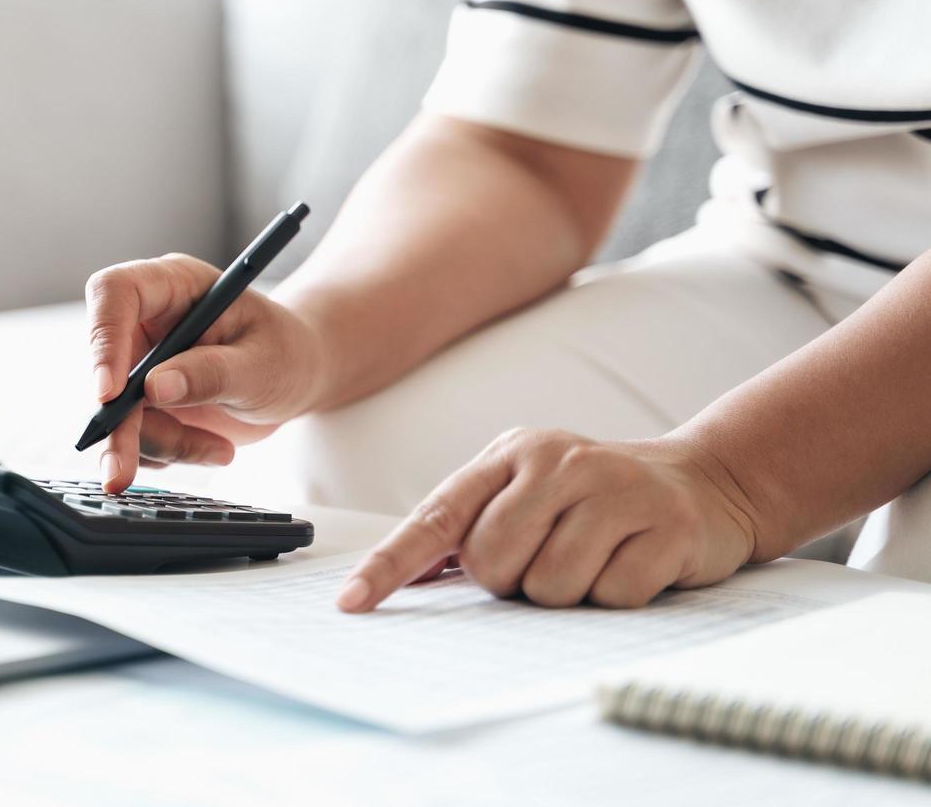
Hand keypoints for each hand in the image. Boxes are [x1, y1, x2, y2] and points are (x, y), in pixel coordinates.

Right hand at [85, 253, 326, 491]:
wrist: (297, 375)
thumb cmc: (286, 352)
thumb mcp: (262, 363)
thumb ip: (212, 373)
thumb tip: (155, 387)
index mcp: (173, 285)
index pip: (114, 292)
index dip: (102, 340)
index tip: (109, 394)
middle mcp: (146, 321)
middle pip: (104, 366)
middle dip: (119, 424)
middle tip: (123, 471)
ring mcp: (141, 363)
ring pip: (118, 413)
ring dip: (162, 443)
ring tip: (219, 449)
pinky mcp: (144, 401)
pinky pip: (136, 437)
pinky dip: (171, 452)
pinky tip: (211, 446)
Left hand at [335, 429, 760, 610]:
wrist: (703, 481)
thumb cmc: (594, 498)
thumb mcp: (528, 491)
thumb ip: (470, 526)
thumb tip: (405, 576)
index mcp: (511, 453)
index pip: (437, 515)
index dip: (391, 563)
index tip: (352, 602)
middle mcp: (559, 461)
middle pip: (492, 561)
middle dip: (511, 581)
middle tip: (548, 559)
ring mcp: (615, 489)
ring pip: (549, 587)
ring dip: (567, 594)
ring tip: (594, 559)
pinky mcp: (666, 527)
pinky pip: (610, 597)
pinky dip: (616, 596)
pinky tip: (633, 564)